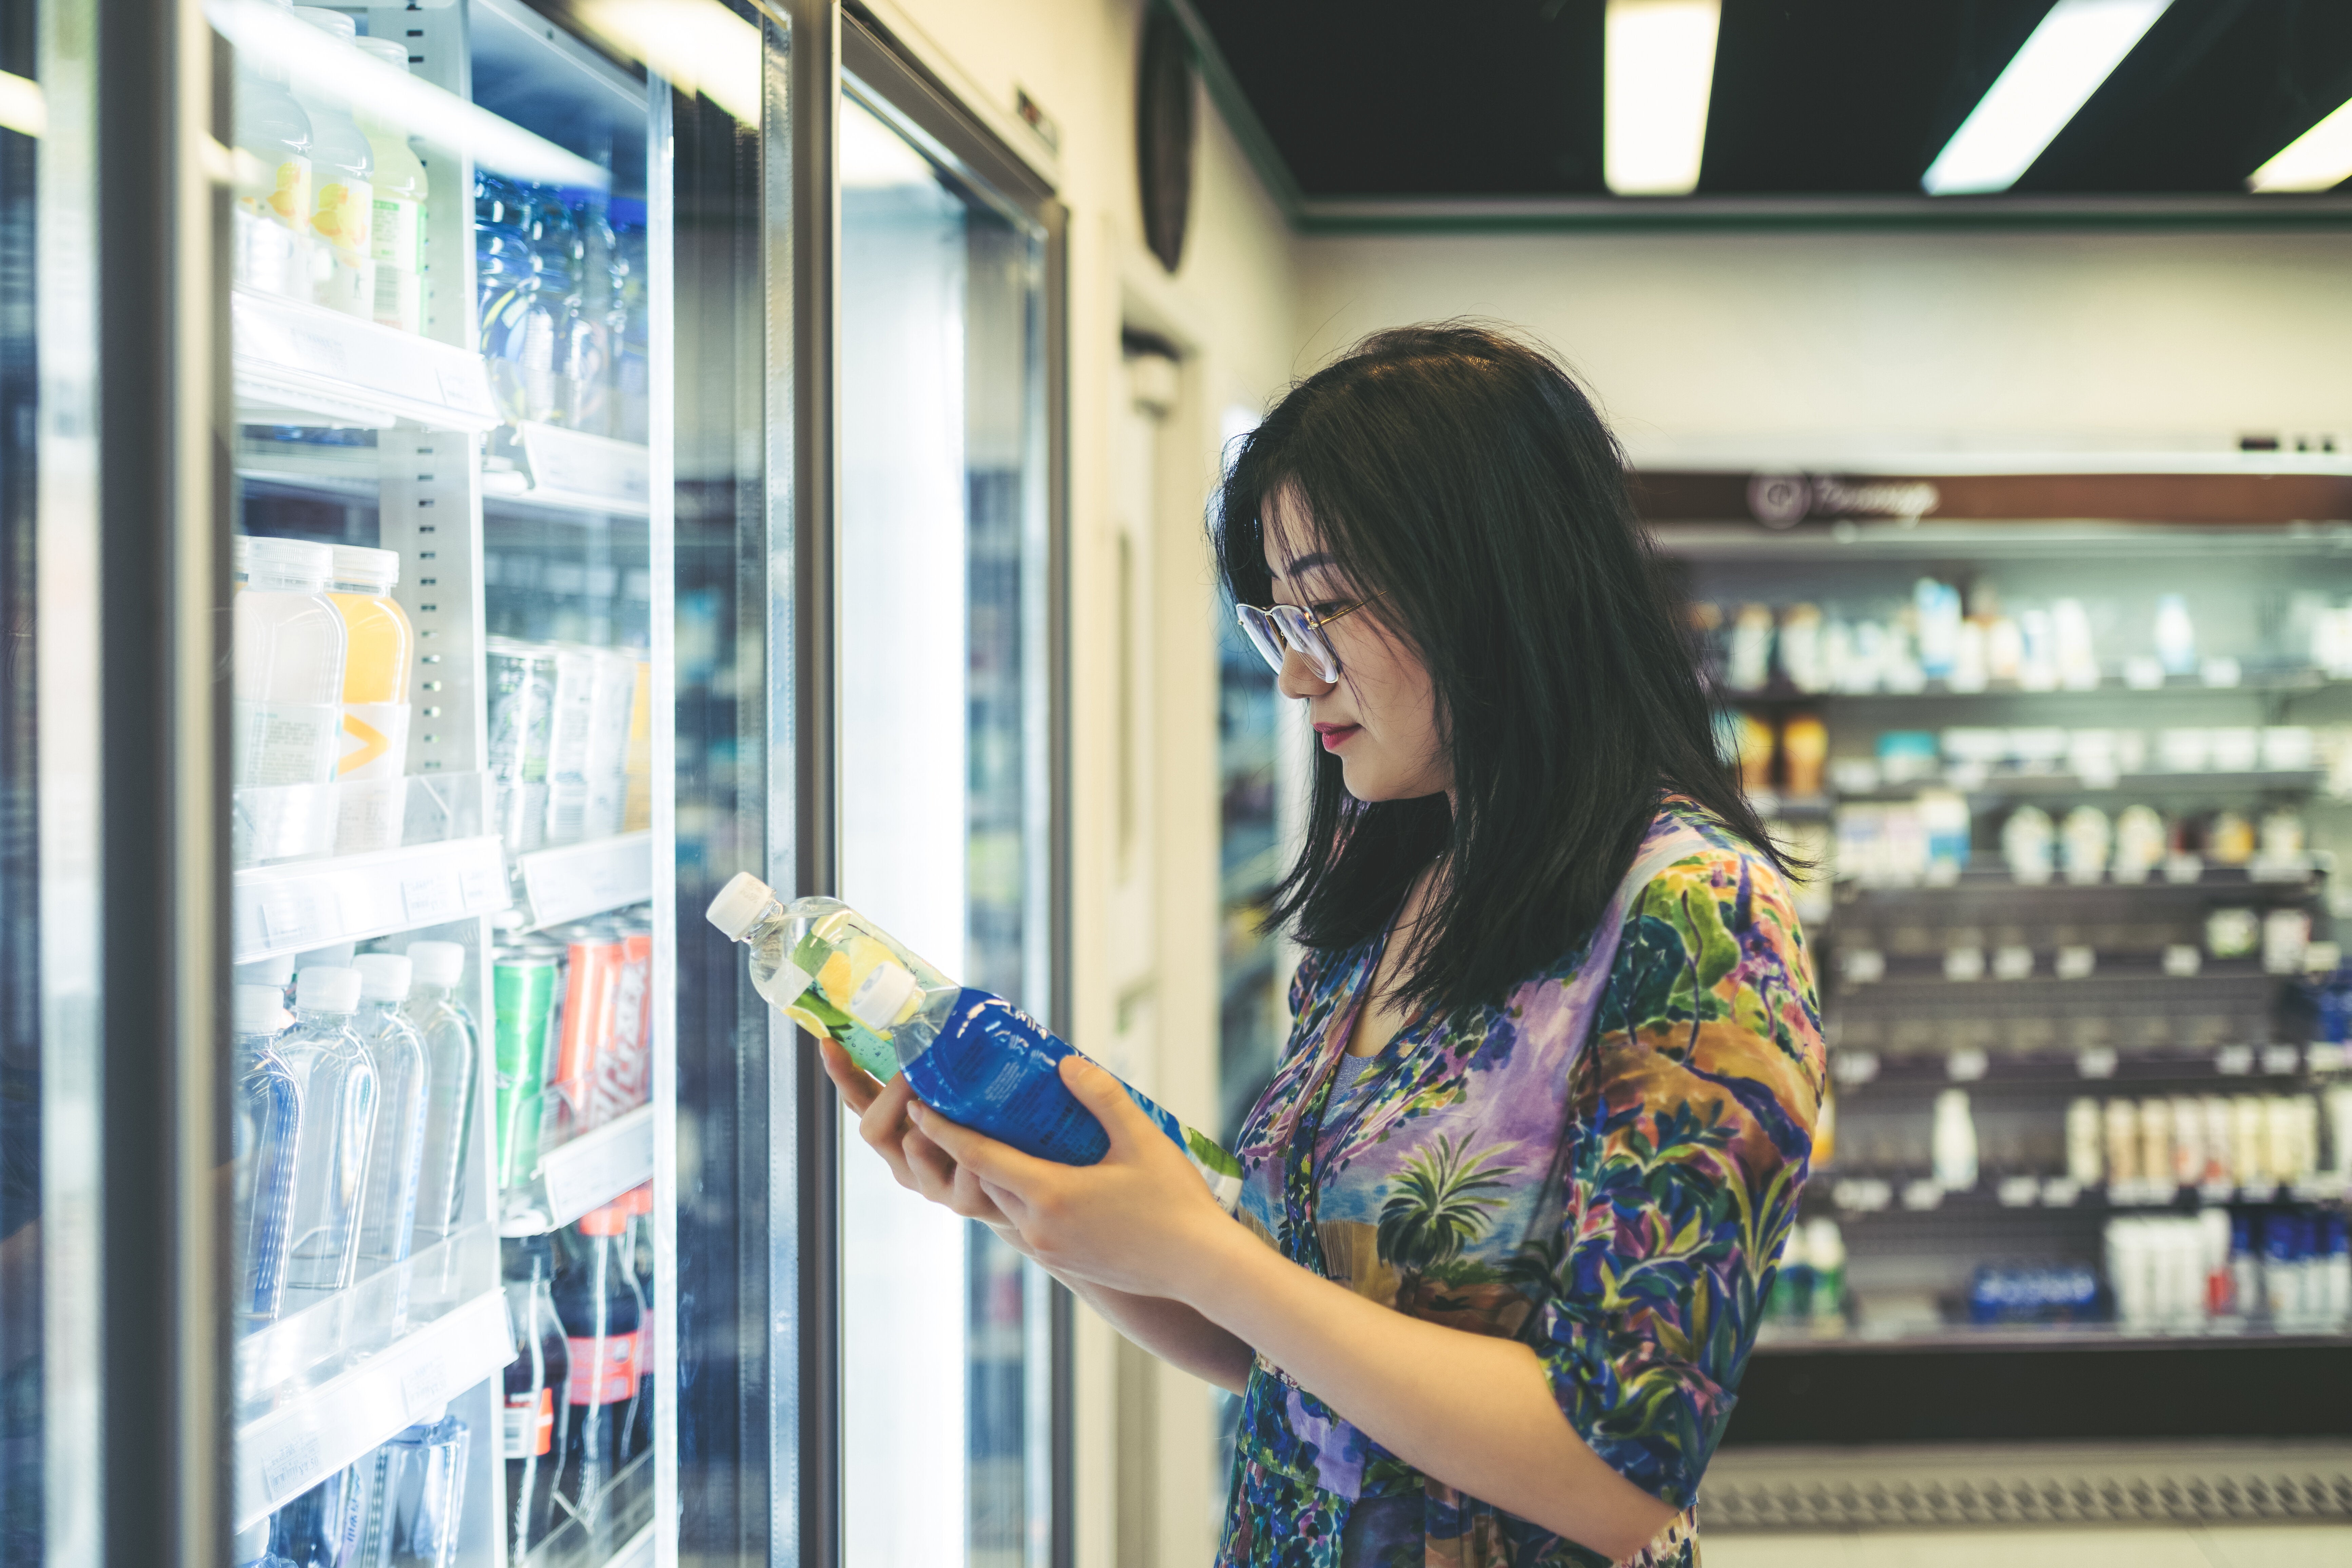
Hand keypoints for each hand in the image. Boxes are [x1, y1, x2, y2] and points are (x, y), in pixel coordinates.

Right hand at [816, 1037, 1029, 1252]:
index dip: (843, 1075)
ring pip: (915, 1147)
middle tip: (917, 1067)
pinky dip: (972, 1152)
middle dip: (894, 1092)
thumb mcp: (959, 1100)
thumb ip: (945, 1073)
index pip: (861, 1102)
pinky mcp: (963, 1200)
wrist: (1022, 1190)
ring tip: (954, 1100)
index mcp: (897, 1134)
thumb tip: (942, 1017)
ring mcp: (931, 1184)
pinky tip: (988, 1140)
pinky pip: (962, 1173)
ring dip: (932, 1122)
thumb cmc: (988, 1136)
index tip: (827, 1043)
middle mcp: (905, 1161)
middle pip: (874, 1129)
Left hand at [907, 1054, 1238, 1298]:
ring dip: (994, 1172)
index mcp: (1050, 1194)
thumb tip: (1065, 1064)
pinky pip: (1027, 1222)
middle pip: (985, 1179)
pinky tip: (1037, 1175)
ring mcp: (1049, 1250)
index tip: (918, 1104)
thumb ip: (1101, 1096)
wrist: (1201, 1267)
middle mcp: (1039, 1227)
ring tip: (996, 1137)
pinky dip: (1020, 1195)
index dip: (943, 1128)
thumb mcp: (1142, 1138)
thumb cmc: (1175, 1201)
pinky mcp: (1063, 1261)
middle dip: (966, 1145)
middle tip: (957, 1107)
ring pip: (1004, 1203)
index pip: (978, 1156)